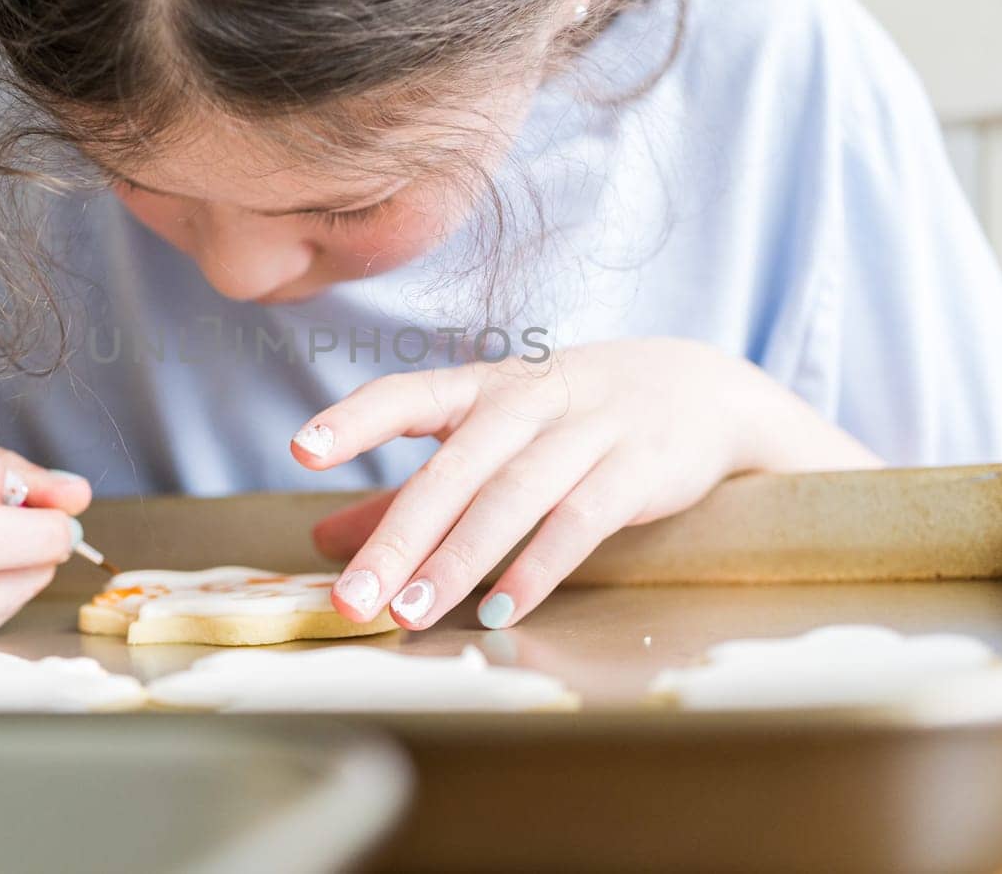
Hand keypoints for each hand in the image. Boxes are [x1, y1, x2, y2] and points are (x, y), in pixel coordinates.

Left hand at [293, 339, 878, 630]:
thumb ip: (407, 491)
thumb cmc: (572, 419)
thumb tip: (325, 542)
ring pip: (512, 495)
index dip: (355, 419)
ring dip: (459, 559)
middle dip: (397, 537)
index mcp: (481, 388)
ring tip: (411, 613)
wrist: (699, 389)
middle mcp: (528, 400)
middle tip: (351, 598)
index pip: (407, 394)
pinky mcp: (637, 467)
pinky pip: (581, 519)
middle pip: (454, 469)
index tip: (302, 451)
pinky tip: (502, 607)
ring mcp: (586, 430)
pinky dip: (540, 565)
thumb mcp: (490, 439)